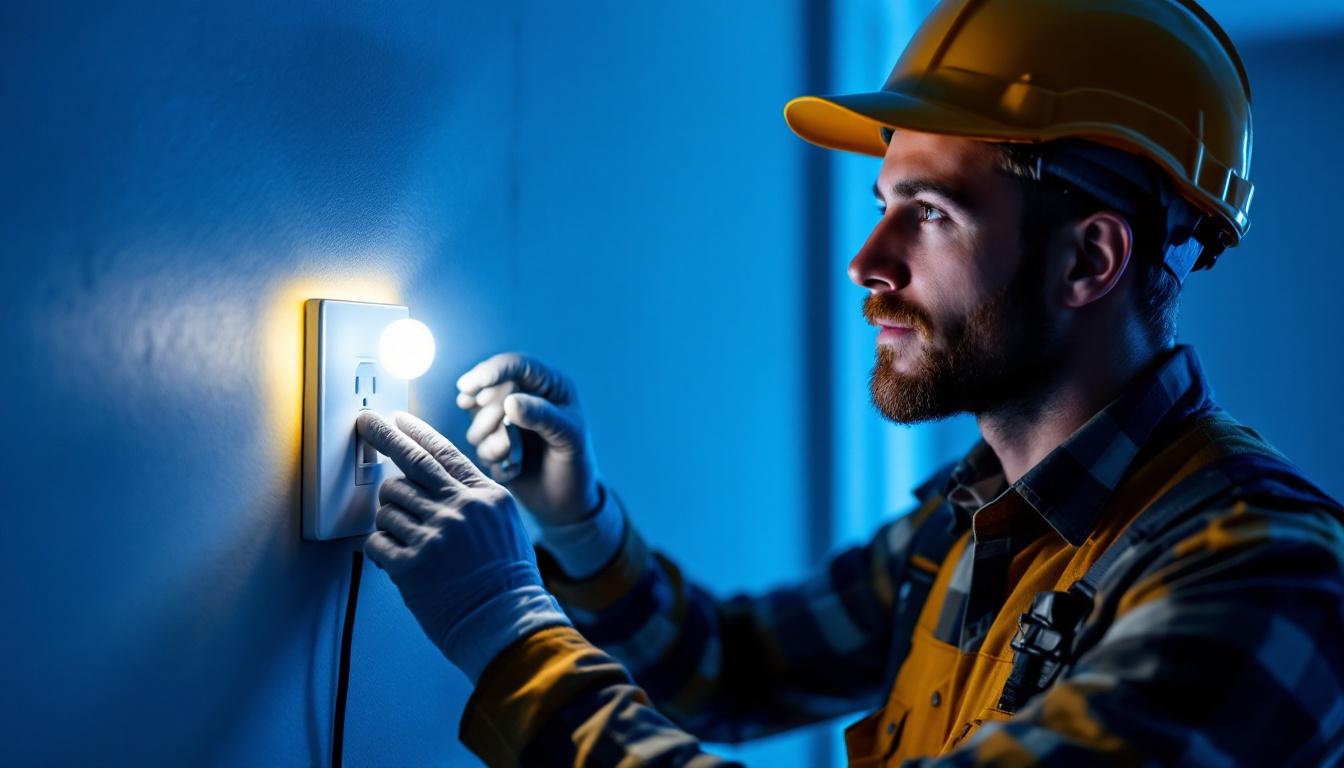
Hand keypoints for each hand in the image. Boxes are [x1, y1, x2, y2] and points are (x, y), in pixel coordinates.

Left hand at [356, 410, 568, 681]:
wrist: (505, 621)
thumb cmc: (505, 578)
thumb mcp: (503, 523)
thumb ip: (473, 496)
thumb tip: (432, 477)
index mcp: (484, 496)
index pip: (443, 452)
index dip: (414, 431)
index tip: (396, 418)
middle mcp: (459, 509)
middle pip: (410, 462)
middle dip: (382, 436)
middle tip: (365, 423)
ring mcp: (435, 535)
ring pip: (388, 505)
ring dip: (389, 516)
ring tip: (406, 534)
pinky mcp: (412, 565)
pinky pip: (377, 541)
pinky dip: (381, 547)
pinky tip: (397, 555)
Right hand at [456, 353, 600, 525]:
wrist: (567, 503)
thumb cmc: (576, 465)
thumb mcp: (569, 438)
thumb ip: (543, 416)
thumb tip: (509, 401)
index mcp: (550, 385)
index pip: (516, 365)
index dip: (490, 372)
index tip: (467, 386)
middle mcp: (526, 397)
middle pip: (490, 391)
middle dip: (490, 416)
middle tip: (506, 442)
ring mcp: (507, 420)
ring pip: (478, 420)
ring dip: (492, 442)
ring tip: (515, 457)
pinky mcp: (494, 442)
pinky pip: (478, 445)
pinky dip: (494, 458)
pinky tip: (515, 469)